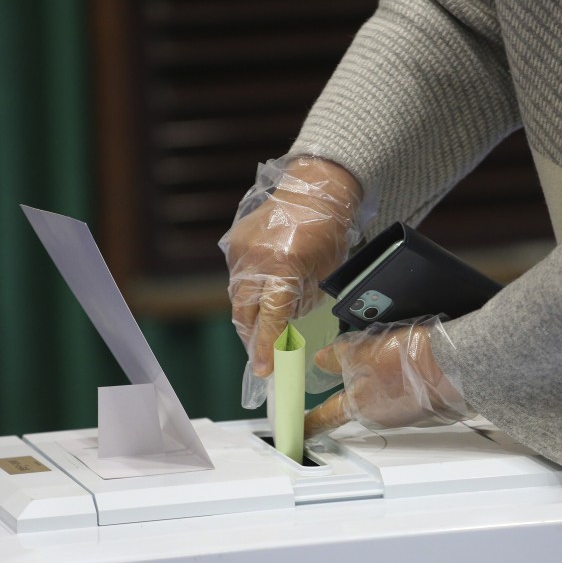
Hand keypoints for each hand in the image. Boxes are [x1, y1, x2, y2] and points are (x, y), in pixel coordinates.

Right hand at [220, 156, 362, 406]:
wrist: (314, 191)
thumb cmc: (328, 233)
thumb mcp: (324, 275)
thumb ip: (300, 302)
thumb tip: (283, 324)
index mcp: (284, 267)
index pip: (271, 317)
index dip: (267, 347)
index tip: (263, 370)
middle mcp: (256, 259)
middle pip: (245, 312)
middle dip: (252, 338)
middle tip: (261, 356)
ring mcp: (241, 250)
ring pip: (237, 297)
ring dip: (249, 316)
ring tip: (261, 329)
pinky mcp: (233, 243)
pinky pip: (237, 278)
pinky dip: (248, 292)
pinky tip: (260, 295)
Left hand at [304, 316, 474, 436]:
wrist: (456, 364)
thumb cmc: (409, 362)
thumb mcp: (361, 350)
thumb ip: (337, 357)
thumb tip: (321, 360)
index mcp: (360, 408)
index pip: (325, 418)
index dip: (309, 423)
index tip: (299, 429)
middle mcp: (382, 417)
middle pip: (359, 399)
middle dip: (357, 381)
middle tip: (361, 358)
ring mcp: (406, 412)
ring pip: (385, 392)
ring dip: (384, 375)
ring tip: (392, 351)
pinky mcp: (426, 403)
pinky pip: (407, 388)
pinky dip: (405, 374)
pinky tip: (412, 358)